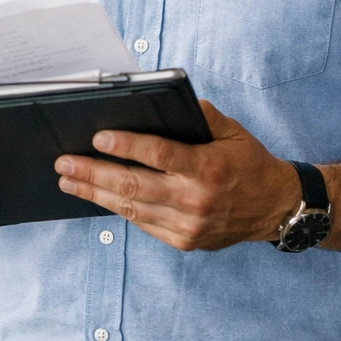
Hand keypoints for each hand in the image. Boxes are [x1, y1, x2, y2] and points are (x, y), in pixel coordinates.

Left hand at [54, 100, 299, 250]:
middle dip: (93, 173)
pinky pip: (143, 223)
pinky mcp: (184, 240)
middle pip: (134, 185)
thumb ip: (201, 115)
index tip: (97, 137)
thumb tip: (168, 100)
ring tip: (68, 182)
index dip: (126, 145)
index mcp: (208, 167)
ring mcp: (188, 224)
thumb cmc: (249, 163)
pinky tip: (97, 197)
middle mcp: (196, 199)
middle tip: (64, 163)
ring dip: (95, 194)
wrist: (276, 208)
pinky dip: (118, 209)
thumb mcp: (232, 131)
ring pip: (132, 208)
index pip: (158, 154)